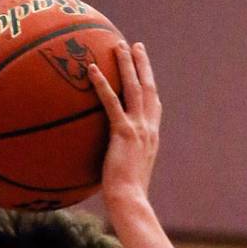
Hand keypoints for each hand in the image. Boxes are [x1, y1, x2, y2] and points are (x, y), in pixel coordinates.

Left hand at [89, 41, 160, 205]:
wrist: (130, 201)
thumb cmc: (126, 197)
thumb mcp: (127, 176)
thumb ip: (122, 163)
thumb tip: (109, 166)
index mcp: (151, 138)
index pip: (154, 106)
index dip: (150, 87)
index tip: (146, 72)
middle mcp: (149, 129)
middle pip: (148, 88)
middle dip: (143, 65)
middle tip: (136, 46)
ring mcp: (138, 129)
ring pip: (134, 88)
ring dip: (127, 64)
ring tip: (119, 45)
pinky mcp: (124, 133)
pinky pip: (111, 102)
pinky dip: (102, 84)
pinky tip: (92, 69)